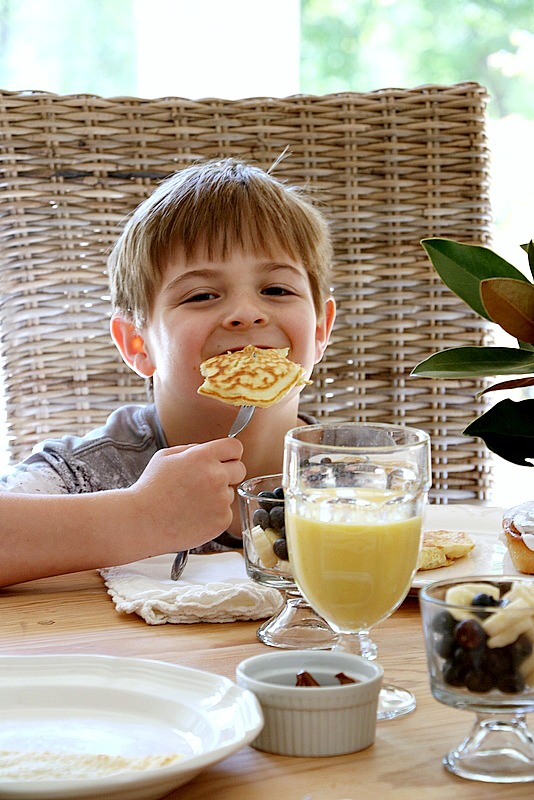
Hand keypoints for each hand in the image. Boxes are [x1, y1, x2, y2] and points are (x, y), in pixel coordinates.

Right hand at [131, 438, 245, 549]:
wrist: (142, 521)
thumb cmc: (151, 488)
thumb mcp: (166, 456)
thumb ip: (193, 449)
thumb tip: (211, 451)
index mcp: (203, 456)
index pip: (235, 447)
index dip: (229, 453)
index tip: (225, 459)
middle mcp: (216, 476)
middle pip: (240, 469)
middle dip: (228, 473)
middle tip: (207, 482)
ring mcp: (221, 500)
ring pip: (230, 492)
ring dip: (218, 495)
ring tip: (192, 502)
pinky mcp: (222, 520)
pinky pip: (225, 512)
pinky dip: (214, 514)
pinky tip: (194, 515)